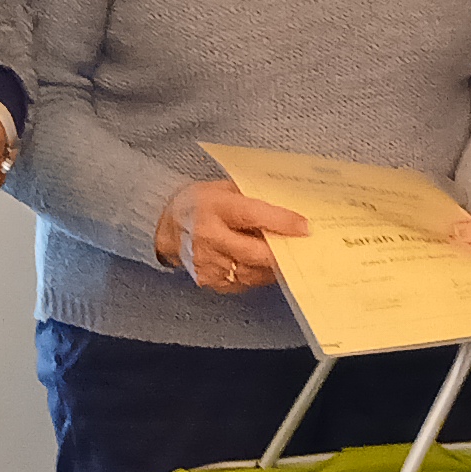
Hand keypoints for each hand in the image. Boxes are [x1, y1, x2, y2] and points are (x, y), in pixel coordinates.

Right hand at [155, 178, 310, 292]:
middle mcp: (209, 237)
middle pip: (255, 253)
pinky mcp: (210, 280)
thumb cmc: (200, 204)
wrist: (166, 226)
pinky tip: (263, 266)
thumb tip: (286, 205)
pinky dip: (257, 275)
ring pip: (252, 272)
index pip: (253, 216)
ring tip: (284, 256)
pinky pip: (243, 283)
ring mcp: (208, 263)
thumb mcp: (223, 188)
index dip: (282, 222)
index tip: (304, 227)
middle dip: (282, 252)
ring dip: (272, 266)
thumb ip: (252, 197)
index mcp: (215, 208)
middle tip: (302, 249)